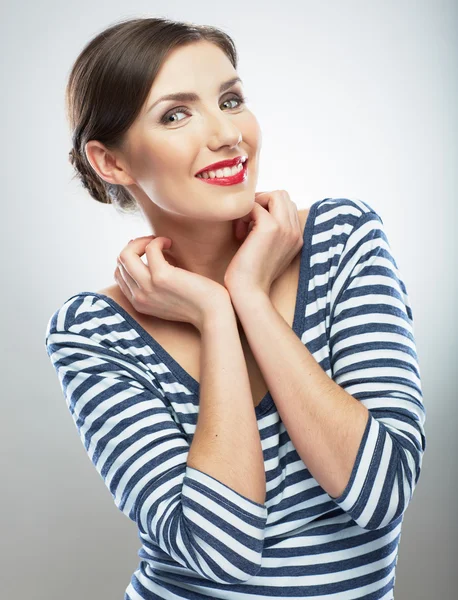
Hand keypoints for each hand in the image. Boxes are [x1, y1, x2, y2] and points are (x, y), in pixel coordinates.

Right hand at [114, 235, 229, 330]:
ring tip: (161, 242)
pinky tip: (170, 243)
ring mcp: (148, 287)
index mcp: (138, 302)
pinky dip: (158, 240)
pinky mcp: (161, 277)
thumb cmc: (197, 302)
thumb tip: (148, 253)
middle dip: (135, 245)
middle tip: (154, 243)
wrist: (213, 314)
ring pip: (126, 254)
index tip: (148, 251)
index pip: (119, 274)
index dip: (131, 257)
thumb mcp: (167, 297)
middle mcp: (138, 297)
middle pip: (120, 261)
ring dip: (143, 241)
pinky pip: (149, 248)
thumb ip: (154, 284)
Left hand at [224, 190, 303, 296]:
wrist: (248, 292)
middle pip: (282, 196)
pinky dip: (243, 215)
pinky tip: (238, 234)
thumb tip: (258, 212)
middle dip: (261, 202)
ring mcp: (284, 228)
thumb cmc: (252, 275)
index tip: (251, 227)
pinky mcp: (269, 227)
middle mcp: (295, 231)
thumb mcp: (267, 251)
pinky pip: (254, 205)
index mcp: (297, 238)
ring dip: (254, 205)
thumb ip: (271, 233)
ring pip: (273, 195)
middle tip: (246, 222)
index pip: (287, 206)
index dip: (267, 209)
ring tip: (243, 227)